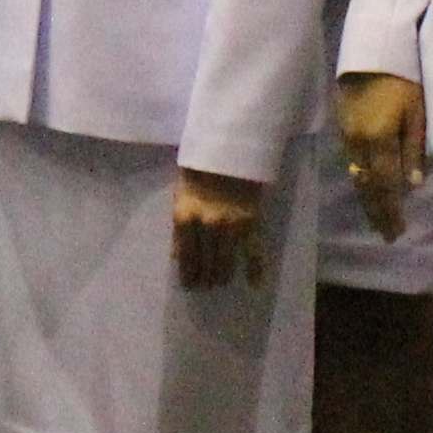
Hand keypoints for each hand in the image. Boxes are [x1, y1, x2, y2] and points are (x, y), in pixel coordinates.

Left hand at [169, 165, 268, 290]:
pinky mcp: (252, 222)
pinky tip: (255, 283)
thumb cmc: (200, 166)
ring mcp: (231, 226)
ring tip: (220, 282)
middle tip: (206, 286)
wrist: (230, 146)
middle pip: (206, 264)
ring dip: (222, 276)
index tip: (190, 286)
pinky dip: (255, 269)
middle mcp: (207, 226)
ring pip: (227, 263)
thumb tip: (177, 256)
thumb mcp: (180, 193)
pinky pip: (254, 252)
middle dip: (205, 278)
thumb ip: (179, 227)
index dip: (188, 275)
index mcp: (184, 217)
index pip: (186, 258)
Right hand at [337, 73, 426, 240]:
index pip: (386, 185)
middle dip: (377, 213)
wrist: (371, 51)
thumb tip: (414, 185)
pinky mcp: (342, 128)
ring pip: (356, 177)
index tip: (398, 231)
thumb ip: (414, 149)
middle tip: (386, 235)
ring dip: (367, 200)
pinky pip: (351, 163)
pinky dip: (360, 181)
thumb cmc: (403, 78)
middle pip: (368, 187)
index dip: (392, 210)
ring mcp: (347, 136)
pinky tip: (365, 189)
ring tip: (376, 219)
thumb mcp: (417, 112)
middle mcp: (359, 144)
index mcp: (380, 140)